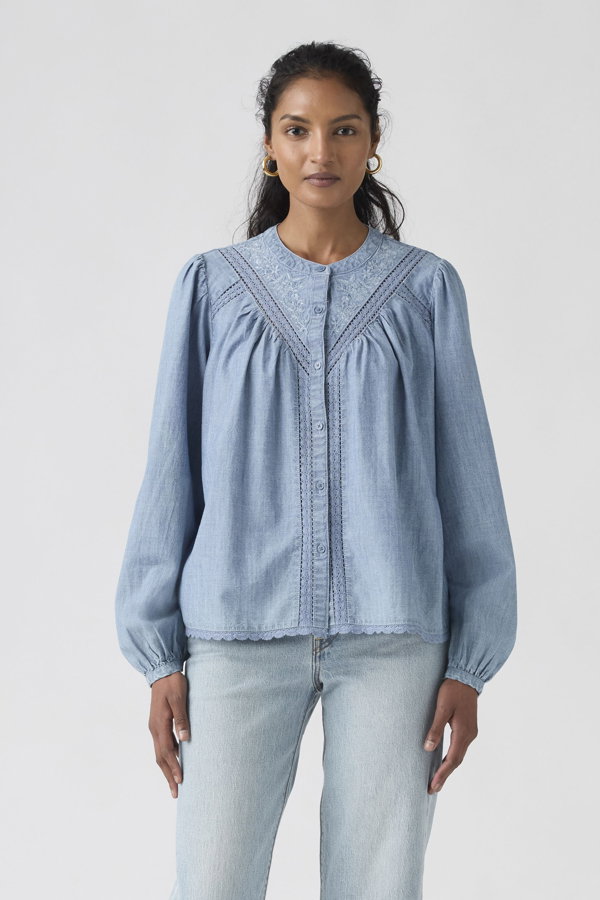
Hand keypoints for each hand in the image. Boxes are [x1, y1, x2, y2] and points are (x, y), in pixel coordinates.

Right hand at [148, 671, 189, 797]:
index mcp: (159, 725)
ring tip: (175, 783)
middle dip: (168, 776)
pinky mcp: (158, 724)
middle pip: (160, 758)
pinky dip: (167, 757)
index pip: (166, 752)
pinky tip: (175, 761)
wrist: (162, 670)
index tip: (181, 781)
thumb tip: (185, 740)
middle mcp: (154, 729)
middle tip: (175, 793)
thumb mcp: (179, 699)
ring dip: (167, 769)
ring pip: (160, 753)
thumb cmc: (173, 683)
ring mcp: (155, 727)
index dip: (173, 767)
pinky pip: (162, 745)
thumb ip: (182, 719)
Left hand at [423, 677, 477, 793]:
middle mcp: (469, 735)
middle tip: (432, 788)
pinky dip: (452, 758)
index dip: (442, 774)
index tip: (433, 786)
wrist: (467, 677)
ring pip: (459, 755)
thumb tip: (428, 748)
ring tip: (437, 779)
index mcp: (463, 732)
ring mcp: (470, 732)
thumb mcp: (442, 707)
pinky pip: (460, 748)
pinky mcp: (468, 728)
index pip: (452, 759)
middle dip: (444, 775)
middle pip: (457, 761)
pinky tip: (444, 761)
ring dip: (448, 768)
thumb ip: (435, 728)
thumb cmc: (453, 690)